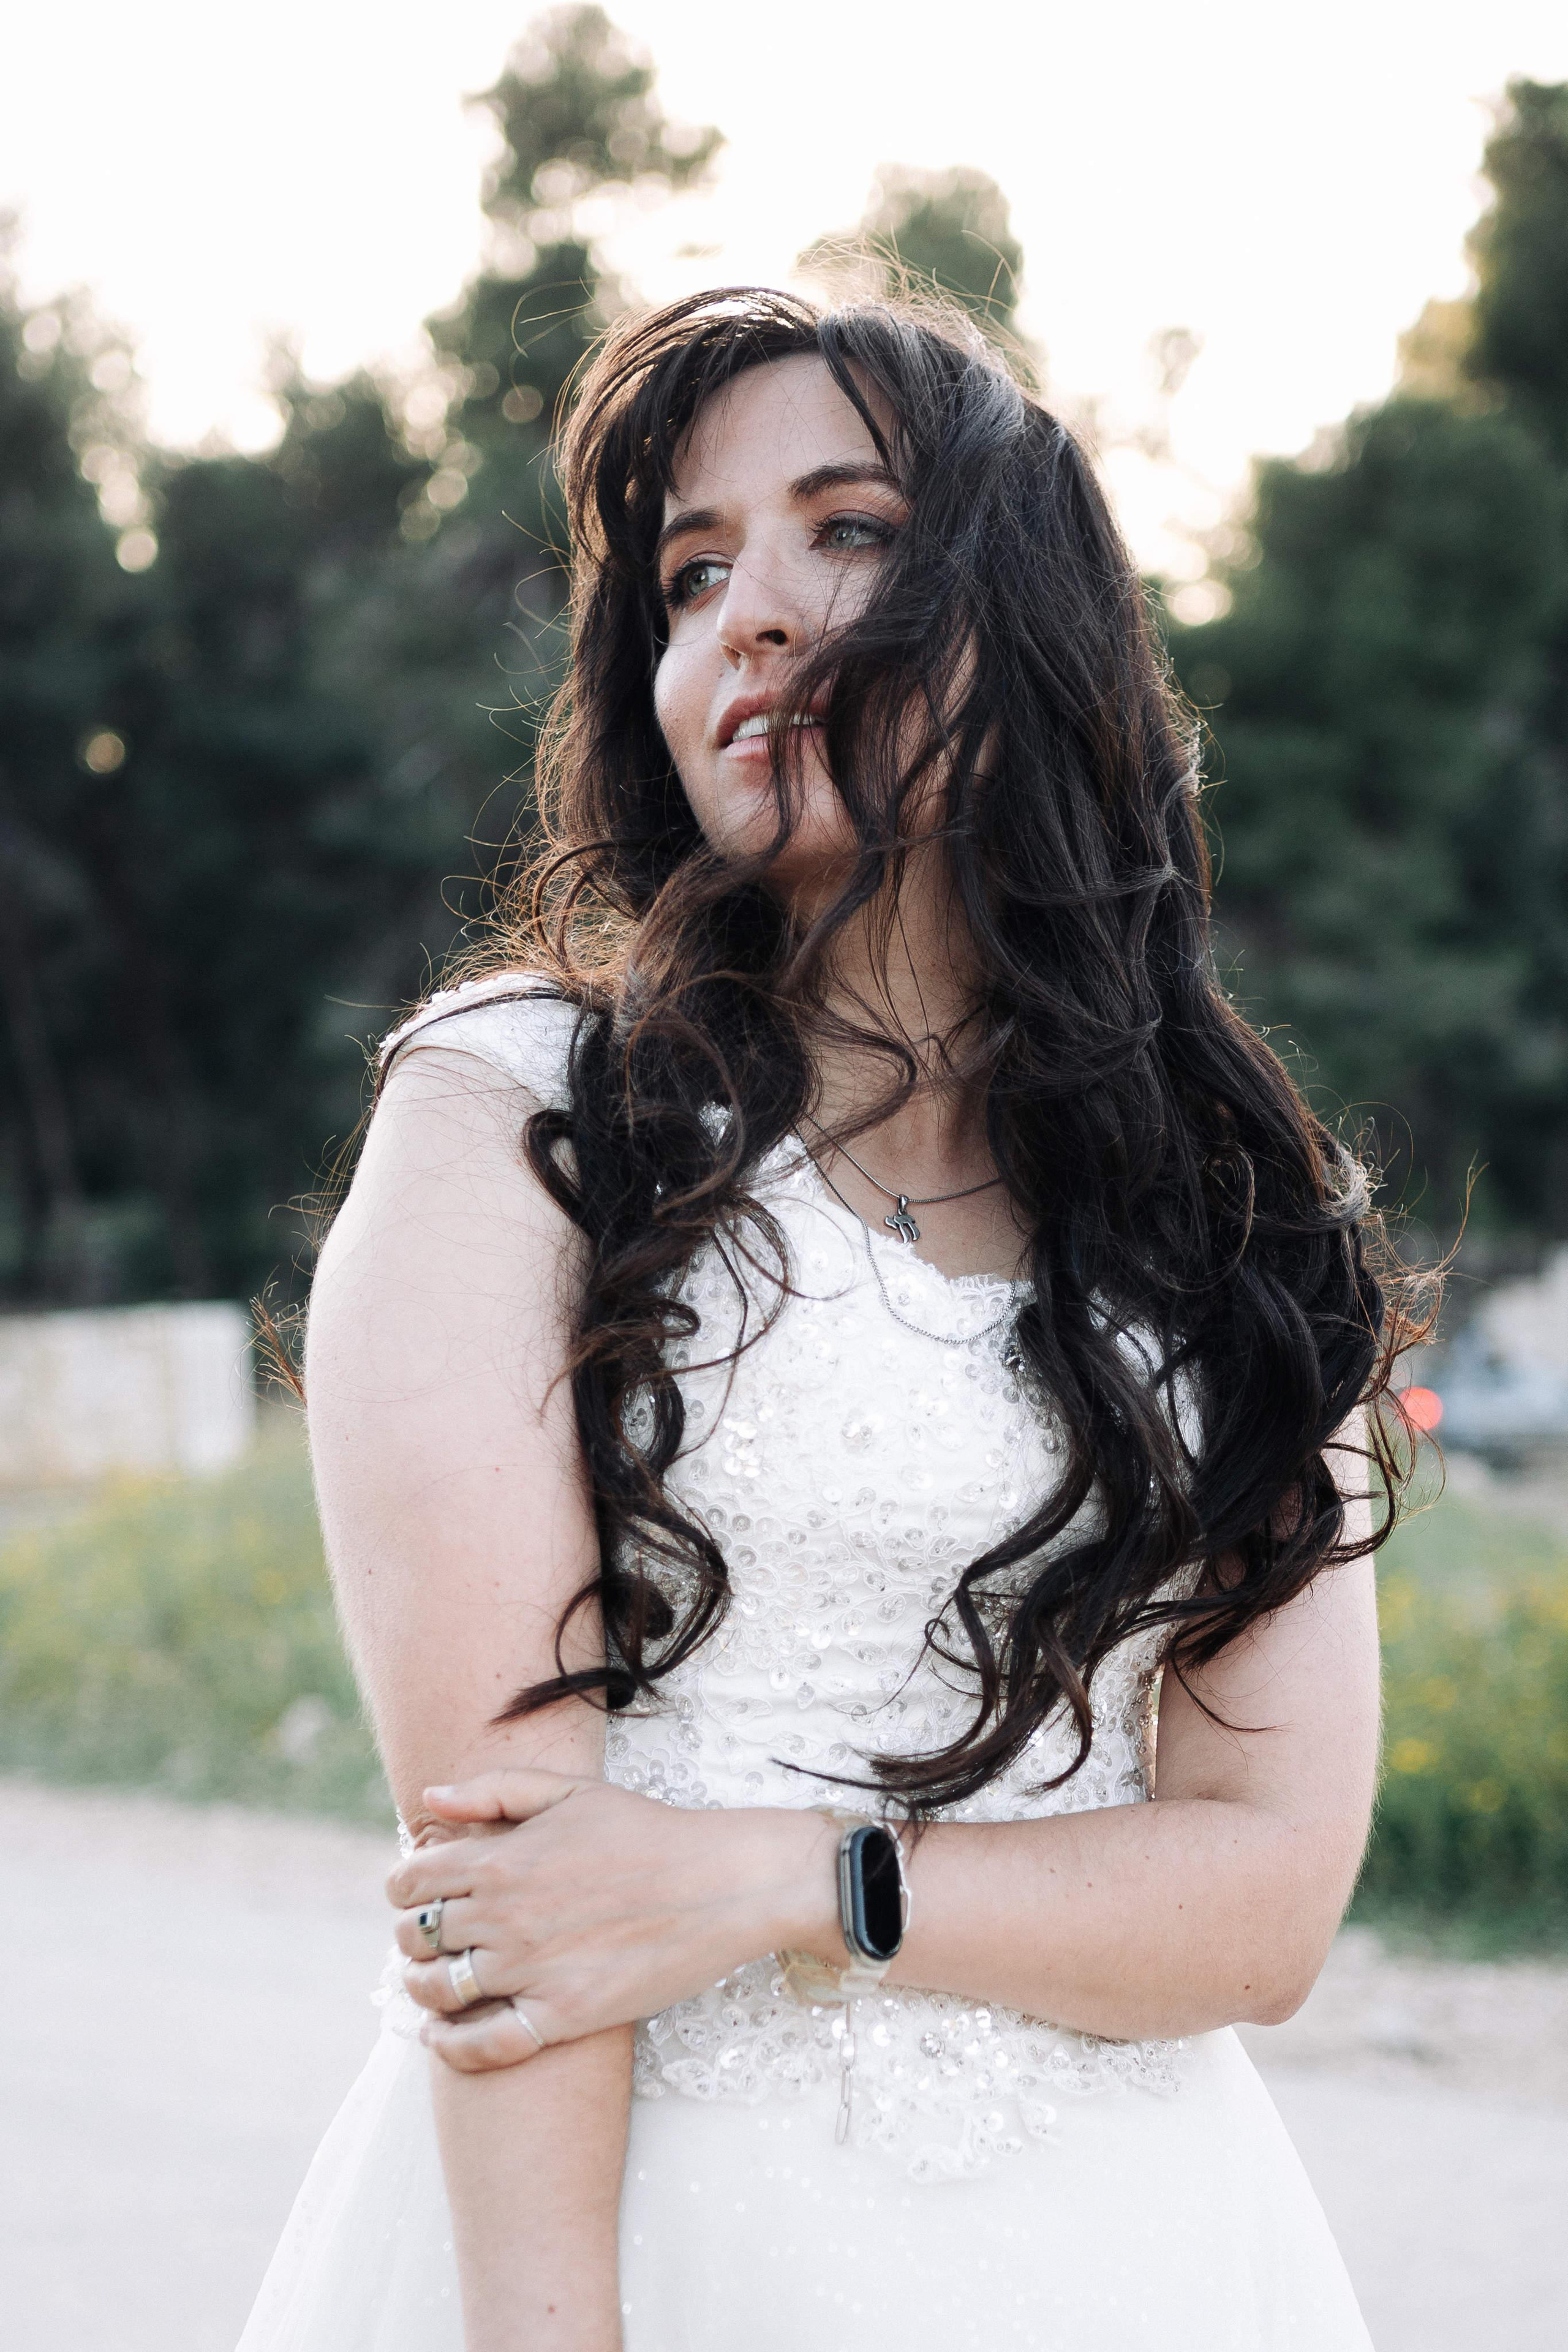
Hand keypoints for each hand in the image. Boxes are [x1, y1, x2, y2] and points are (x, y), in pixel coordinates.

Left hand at [386, 1770, 840, 2074]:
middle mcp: (505, 1916)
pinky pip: (482, 2047)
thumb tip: (429, 1799)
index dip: (402, 1888)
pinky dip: (451, 2048)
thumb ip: (494, 1790)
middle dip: (412, 1937)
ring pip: (437, 1992)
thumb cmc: (647, 1832)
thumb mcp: (571, 1791)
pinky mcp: (563, 2016)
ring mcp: (532, 1970)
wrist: (721, 1884)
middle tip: (429, 1939)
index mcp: (501, 1859)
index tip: (415, 1893)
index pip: (410, 1881)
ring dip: (422, 1990)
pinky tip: (443, 2040)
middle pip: (415, 1938)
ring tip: (435, 1984)